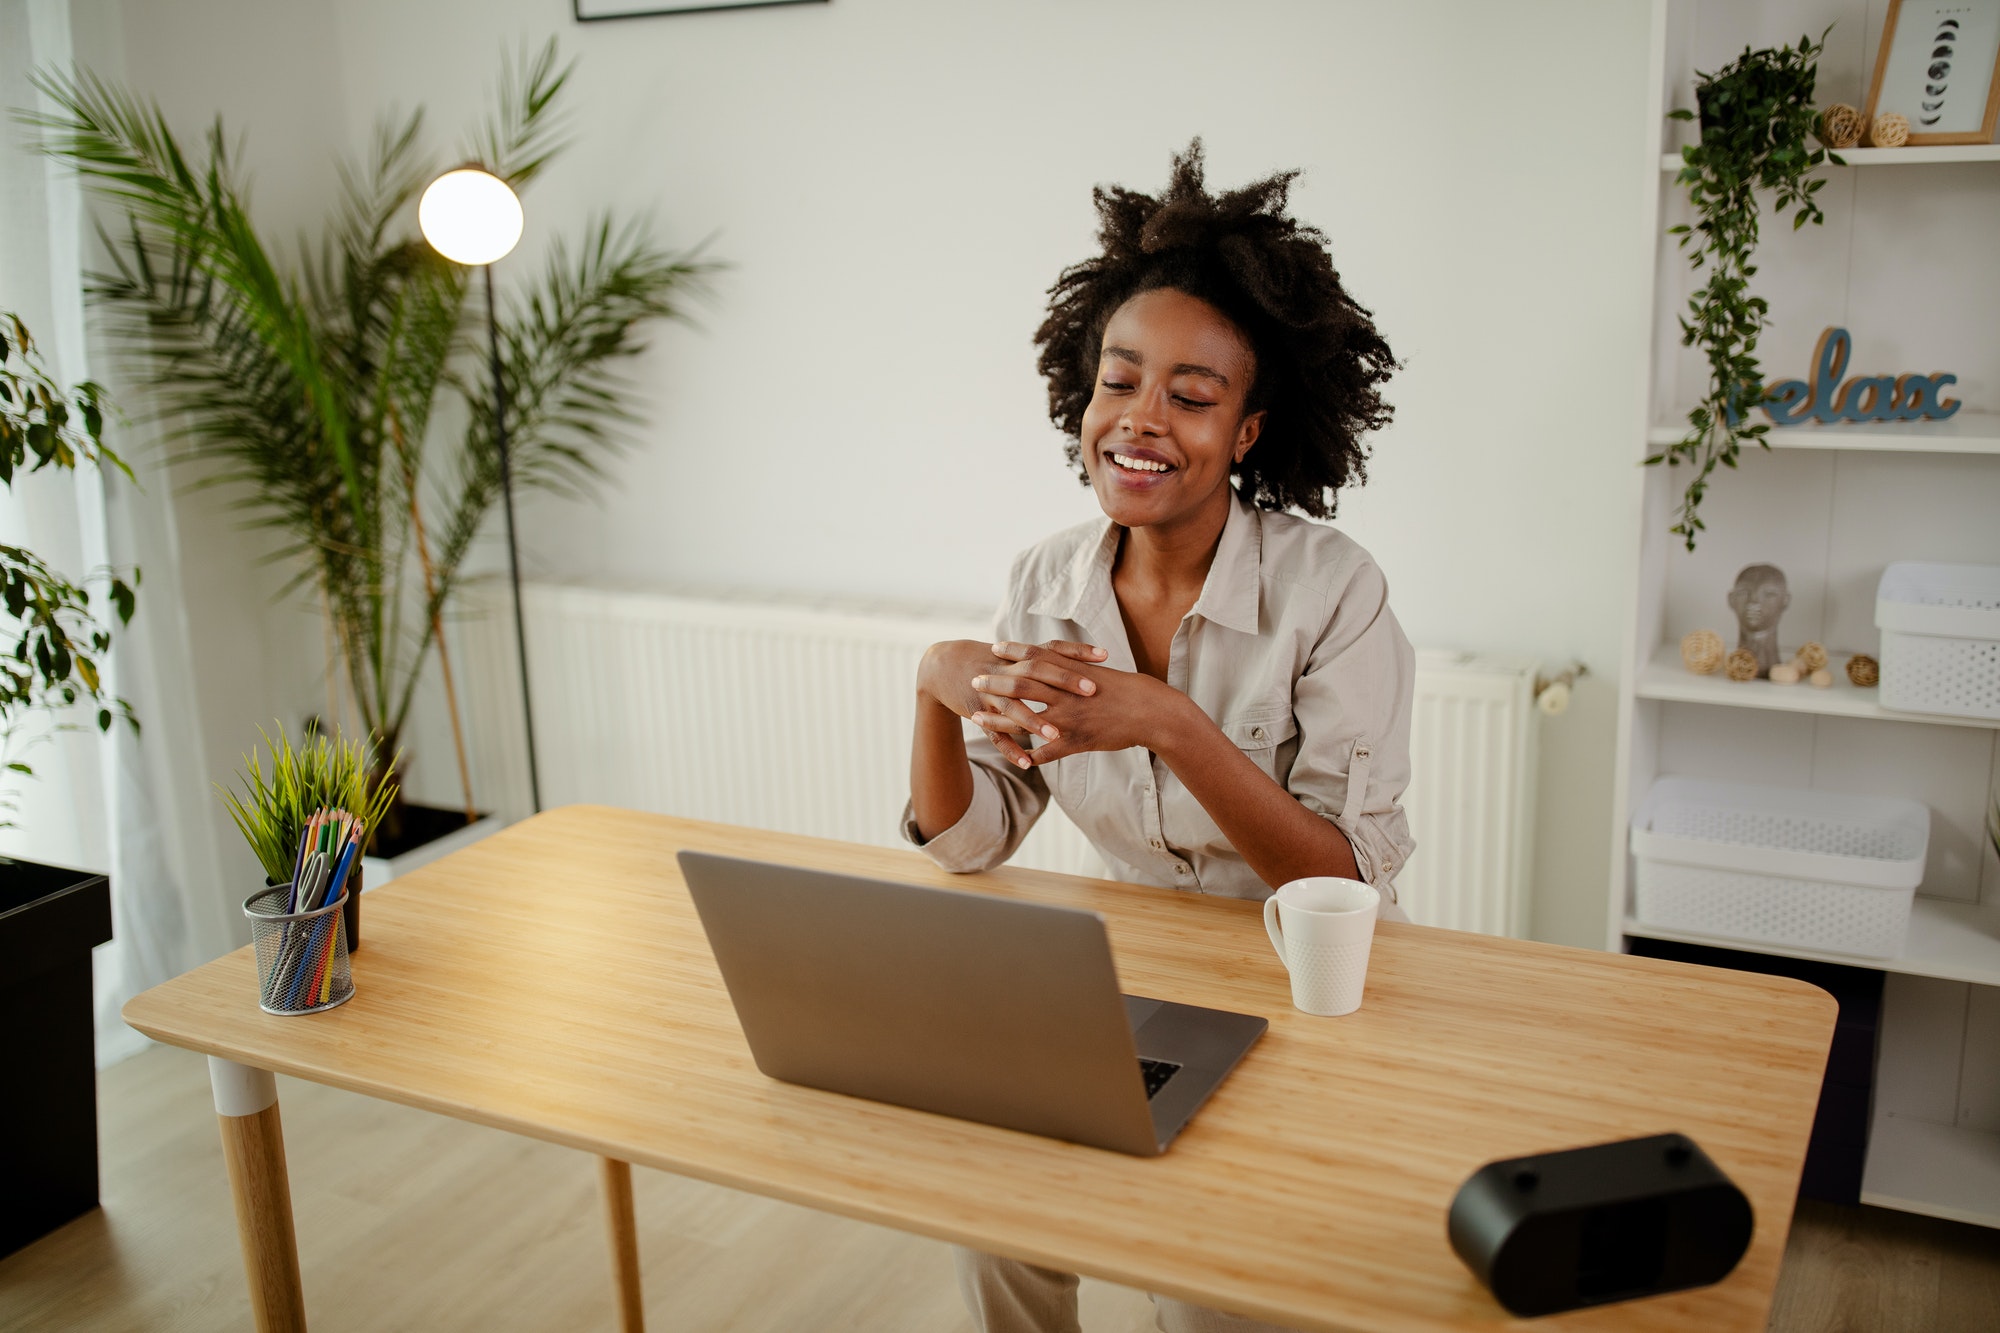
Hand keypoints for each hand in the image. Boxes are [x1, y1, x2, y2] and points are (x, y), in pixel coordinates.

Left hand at [971, 640, 1184, 767]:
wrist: (1152, 712)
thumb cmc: (1128, 690)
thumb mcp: (1098, 672)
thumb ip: (1075, 666)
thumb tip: (1058, 658)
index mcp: (1072, 673)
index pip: (1036, 657)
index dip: (1014, 651)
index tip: (994, 647)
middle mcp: (1065, 693)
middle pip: (1021, 686)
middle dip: (995, 684)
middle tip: (974, 680)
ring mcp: (1069, 718)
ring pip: (1024, 720)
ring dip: (998, 721)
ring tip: (977, 720)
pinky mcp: (1076, 741)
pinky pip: (1047, 753)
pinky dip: (1030, 757)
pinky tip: (1016, 761)